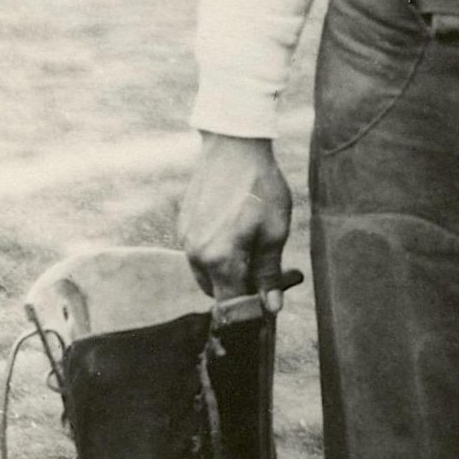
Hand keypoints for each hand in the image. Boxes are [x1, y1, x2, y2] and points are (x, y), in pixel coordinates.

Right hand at [181, 133, 293, 306]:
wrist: (233, 146)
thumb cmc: (259, 188)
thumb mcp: (274, 232)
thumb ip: (269, 273)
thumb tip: (271, 306)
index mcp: (220, 260)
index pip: (232, 307)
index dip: (251, 313)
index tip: (268, 306)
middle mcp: (196, 255)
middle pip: (218, 292)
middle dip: (242, 290)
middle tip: (271, 273)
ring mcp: (186, 240)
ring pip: (208, 274)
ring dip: (229, 271)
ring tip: (254, 246)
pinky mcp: (183, 225)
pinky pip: (200, 253)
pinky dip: (218, 253)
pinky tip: (236, 230)